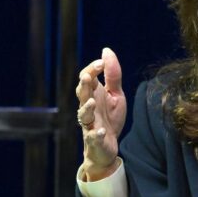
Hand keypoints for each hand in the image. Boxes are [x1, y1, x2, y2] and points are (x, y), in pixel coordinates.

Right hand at [76, 47, 126, 180]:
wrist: (108, 146)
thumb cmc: (109, 117)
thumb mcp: (115, 94)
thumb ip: (113, 75)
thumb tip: (106, 51)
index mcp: (93, 95)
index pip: (87, 79)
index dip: (92, 70)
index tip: (101, 62)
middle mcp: (88, 108)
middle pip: (82, 95)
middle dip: (84, 86)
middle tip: (87, 77)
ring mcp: (90, 124)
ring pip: (83, 116)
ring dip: (86, 108)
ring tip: (92, 102)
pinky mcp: (95, 140)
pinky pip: (93, 137)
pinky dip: (96, 135)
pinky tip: (101, 131)